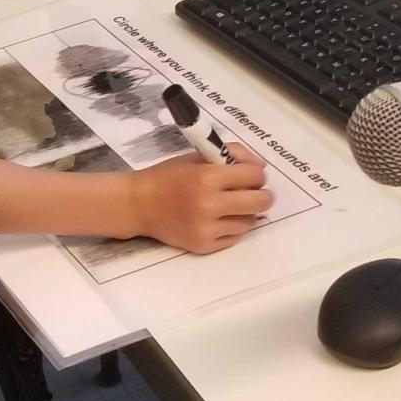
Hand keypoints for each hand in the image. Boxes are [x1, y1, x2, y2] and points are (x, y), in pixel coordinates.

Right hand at [130, 151, 272, 254]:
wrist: (138, 205)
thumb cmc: (168, 177)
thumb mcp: (197, 156)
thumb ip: (231, 154)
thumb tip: (261, 166)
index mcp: (206, 177)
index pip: (254, 175)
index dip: (256, 173)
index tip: (249, 175)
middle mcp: (209, 204)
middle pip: (260, 202)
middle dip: (262, 195)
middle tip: (253, 192)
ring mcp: (207, 229)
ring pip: (250, 222)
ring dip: (245, 213)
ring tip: (229, 206)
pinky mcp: (204, 246)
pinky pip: (234, 238)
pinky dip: (231, 228)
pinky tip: (217, 219)